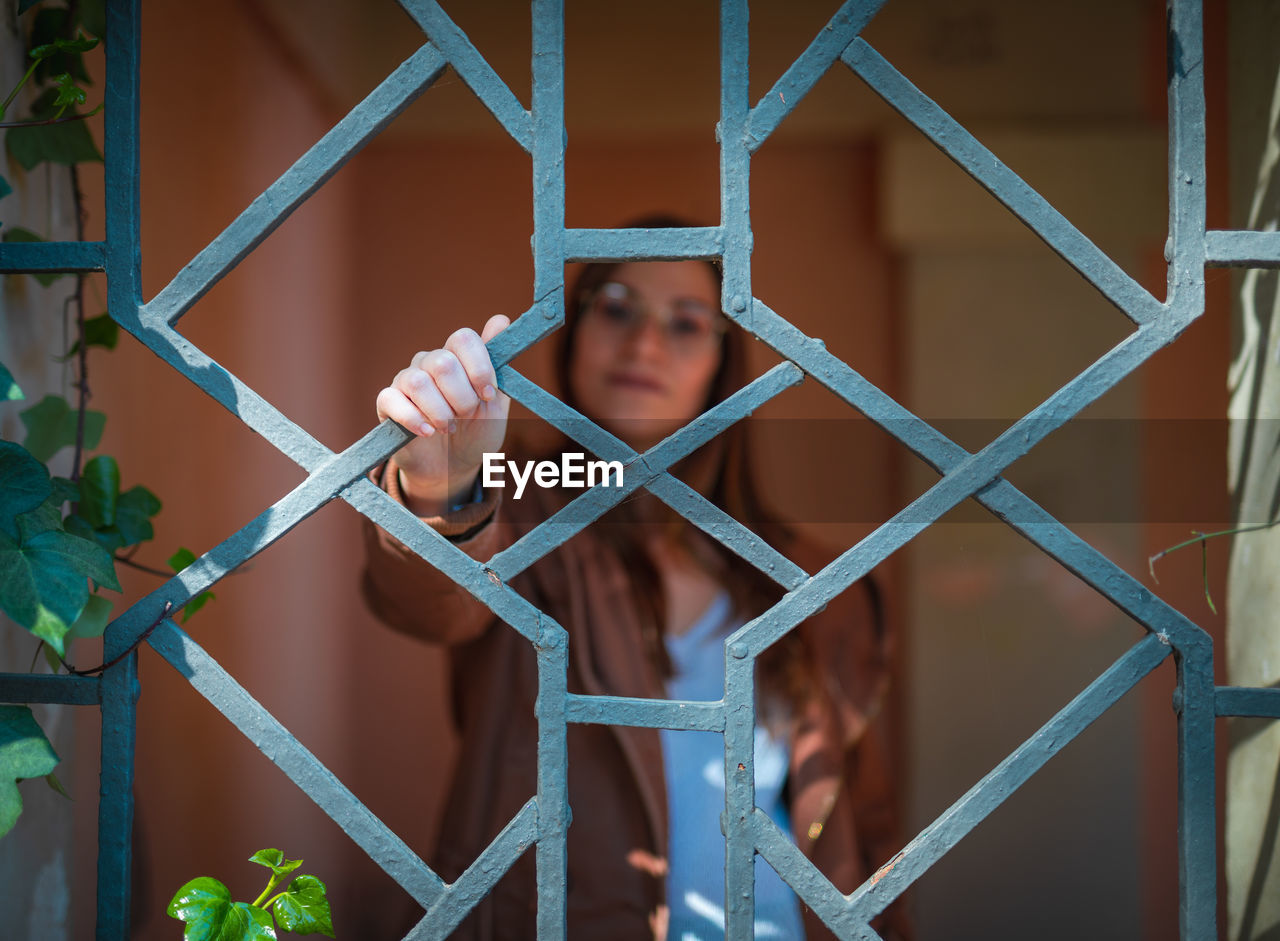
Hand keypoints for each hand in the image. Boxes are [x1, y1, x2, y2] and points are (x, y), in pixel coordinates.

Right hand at [375, 314, 509, 514]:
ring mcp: (406, 380)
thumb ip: (498, 364)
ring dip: (440, 411)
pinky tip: (428, 433)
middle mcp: (429, 362)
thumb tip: (500, 319)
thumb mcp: (496, 402)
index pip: (463, 339)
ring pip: (418, 381)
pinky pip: (392, 400)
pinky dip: (414, 419)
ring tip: (449, 428)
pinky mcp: (387, 403)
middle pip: (443, 362)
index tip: (489, 395)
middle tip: (466, 415)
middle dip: (461, 397)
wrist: (455, 466)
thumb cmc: (476, 430)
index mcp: (457, 357)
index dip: (479, 368)